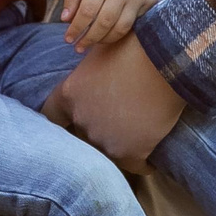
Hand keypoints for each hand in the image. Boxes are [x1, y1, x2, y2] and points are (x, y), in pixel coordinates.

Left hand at [43, 36, 186, 171]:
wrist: (166, 61)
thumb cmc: (134, 48)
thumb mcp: (99, 54)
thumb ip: (85, 74)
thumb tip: (86, 78)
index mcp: (69, 94)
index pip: (50, 116)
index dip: (61, 121)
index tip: (69, 123)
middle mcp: (81, 120)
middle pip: (80, 136)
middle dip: (94, 131)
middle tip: (112, 125)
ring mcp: (104, 140)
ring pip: (105, 153)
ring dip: (117, 148)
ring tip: (133, 141)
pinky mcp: (130, 153)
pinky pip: (134, 167)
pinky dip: (142, 164)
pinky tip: (149, 163)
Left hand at [58, 0, 156, 48]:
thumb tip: (66, 19)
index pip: (87, 12)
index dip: (76, 28)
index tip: (68, 38)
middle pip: (104, 24)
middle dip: (89, 39)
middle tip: (78, 47)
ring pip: (121, 28)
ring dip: (105, 40)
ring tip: (93, 43)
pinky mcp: (150, 2)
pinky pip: (135, 24)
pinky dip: (120, 33)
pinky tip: (109, 35)